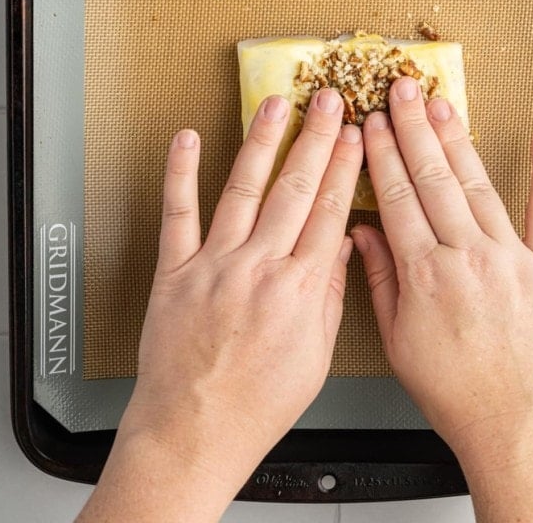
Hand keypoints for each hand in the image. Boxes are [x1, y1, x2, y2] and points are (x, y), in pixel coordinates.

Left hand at [78, 88, 361, 522]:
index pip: (330, 211)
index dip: (345, 166)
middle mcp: (260, 268)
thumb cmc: (258, 403)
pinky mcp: (176, 270)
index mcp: (300, 289)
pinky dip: (181, 173)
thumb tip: (342, 244)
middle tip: (329, 101)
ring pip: (243, 189)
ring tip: (276, 104)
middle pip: (295, 190)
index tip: (355, 135)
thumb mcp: (316, 356)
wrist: (196, 430)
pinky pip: (178, 213)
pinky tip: (188, 140)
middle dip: (316, 139)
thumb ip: (331, 294)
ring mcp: (215, 264)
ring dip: (262, 142)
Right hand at [354, 77, 532, 520]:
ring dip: (458, 140)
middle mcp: (468, 257)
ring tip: (441, 104)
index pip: (397, 198)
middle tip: (402, 90)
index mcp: (426, 275)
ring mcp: (511, 258)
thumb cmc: (456, 393)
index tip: (372, 123)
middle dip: (414, 130)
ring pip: (478, 186)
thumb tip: (362, 232)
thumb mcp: (400, 342)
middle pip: (434, 179)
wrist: (518, 427)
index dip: (382, 156)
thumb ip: (380, 280)